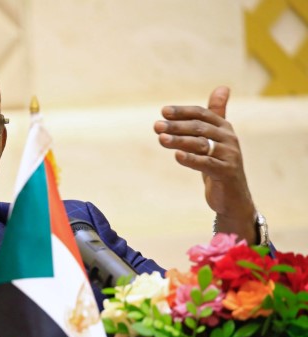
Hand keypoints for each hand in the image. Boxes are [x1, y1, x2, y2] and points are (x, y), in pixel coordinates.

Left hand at [154, 86, 256, 242]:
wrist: (233, 197)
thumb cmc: (220, 164)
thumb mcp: (216, 139)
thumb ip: (216, 114)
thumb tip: (223, 87)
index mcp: (224, 128)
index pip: (202, 114)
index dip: (183, 112)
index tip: (163, 111)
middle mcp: (228, 139)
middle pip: (199, 128)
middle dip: (176, 126)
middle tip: (156, 126)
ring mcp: (229, 155)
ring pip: (201, 144)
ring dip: (179, 141)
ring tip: (161, 139)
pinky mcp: (226, 172)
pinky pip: (206, 163)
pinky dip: (191, 159)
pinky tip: (177, 156)